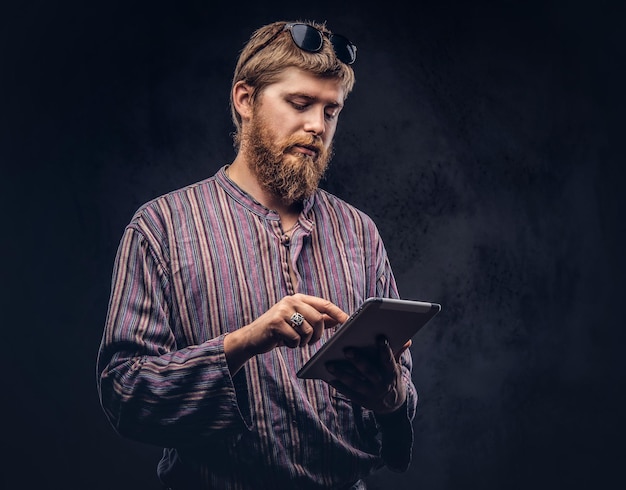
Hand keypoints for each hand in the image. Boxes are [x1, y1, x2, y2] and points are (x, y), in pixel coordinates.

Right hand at [224, 294, 348, 373]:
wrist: (252, 338)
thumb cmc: (278, 331)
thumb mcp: (299, 322)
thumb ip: (318, 319)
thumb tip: (338, 319)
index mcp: (298, 298)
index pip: (324, 304)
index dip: (338, 313)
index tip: (349, 321)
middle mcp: (291, 301)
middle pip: (318, 319)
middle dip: (317, 335)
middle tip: (310, 342)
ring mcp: (282, 310)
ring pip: (307, 330)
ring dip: (303, 341)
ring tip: (293, 340)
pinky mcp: (276, 322)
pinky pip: (296, 338)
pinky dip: (293, 345)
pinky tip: (284, 342)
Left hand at [326, 336, 410, 413]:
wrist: (392, 405)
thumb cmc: (391, 378)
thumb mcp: (396, 366)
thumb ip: (397, 352)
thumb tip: (407, 340)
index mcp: (392, 373)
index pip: (389, 360)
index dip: (385, 350)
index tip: (379, 338)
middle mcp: (382, 384)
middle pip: (369, 372)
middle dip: (358, 361)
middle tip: (346, 350)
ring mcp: (371, 394)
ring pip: (356, 383)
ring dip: (342, 374)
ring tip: (329, 365)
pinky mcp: (362, 401)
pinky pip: (349, 393)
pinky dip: (338, 386)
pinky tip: (328, 378)